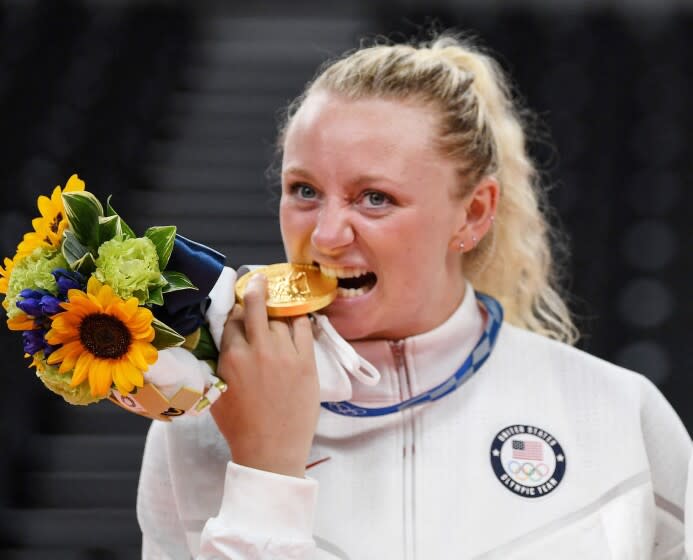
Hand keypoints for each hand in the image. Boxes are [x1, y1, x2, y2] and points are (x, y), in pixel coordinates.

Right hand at [211, 274, 319, 477]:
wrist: (271, 451)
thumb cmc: (239, 427)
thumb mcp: (215, 393)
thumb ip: (216, 364)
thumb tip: (220, 343)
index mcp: (230, 357)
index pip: (232, 320)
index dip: (236, 310)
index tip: (240, 305)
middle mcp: (256, 350)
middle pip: (255, 307)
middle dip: (256, 289)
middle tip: (259, 279)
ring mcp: (284, 355)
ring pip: (280, 318)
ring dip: (278, 311)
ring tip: (280, 306)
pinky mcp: (306, 363)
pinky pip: (304, 330)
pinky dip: (300, 320)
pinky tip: (298, 316)